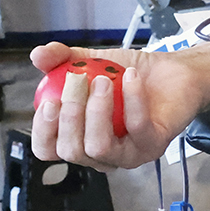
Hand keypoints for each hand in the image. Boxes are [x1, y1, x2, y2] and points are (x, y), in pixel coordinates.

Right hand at [30, 41, 209, 168]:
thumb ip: (61, 58)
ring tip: (102, 79)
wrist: (173, 71)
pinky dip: (131, 99)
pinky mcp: (154, 145)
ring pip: (99, 147)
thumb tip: (37, 56)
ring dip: (96, 111)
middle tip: (76, 81)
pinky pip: (136, 127)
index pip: (48, 151)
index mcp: (80, 138)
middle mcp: (102, 153)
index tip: (48, 102)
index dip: (42, 131)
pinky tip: (130, 77)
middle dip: (69, 115)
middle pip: (71, 151)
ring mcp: (128, 154)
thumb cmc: (128, 75)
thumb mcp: (89, 60)